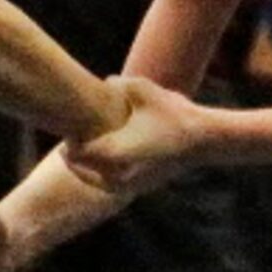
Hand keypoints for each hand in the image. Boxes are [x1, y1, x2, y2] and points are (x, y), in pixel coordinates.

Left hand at [64, 75, 199, 196]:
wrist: (203, 140)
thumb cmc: (173, 112)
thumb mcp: (144, 90)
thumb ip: (118, 84)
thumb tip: (104, 83)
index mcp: (114, 153)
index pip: (75, 152)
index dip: (68, 139)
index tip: (69, 126)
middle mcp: (118, 174)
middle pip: (79, 170)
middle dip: (72, 156)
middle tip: (67, 140)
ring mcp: (130, 184)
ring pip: (94, 182)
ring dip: (85, 169)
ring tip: (81, 153)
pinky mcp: (140, 188)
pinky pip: (110, 186)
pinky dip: (101, 175)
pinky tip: (102, 161)